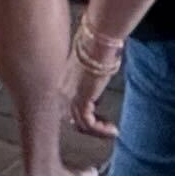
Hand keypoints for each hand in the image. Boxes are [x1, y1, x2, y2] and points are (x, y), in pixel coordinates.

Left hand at [60, 28, 125, 147]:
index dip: (84, 115)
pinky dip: (101, 130)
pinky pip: (89, 123)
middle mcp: (62, 92)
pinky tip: (112, 130)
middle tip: (106, 128)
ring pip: (81, 124)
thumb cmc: (97, 50)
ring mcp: (69, 97)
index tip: (99, 118)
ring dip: (98, 130)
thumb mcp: (90, 69)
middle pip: (72, 118)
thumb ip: (89, 81)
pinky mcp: (80, 100)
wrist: (97, 44)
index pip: (68, 107)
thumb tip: (97, 88)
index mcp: (62, 84)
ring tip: (112, 131)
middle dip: (90, 126)